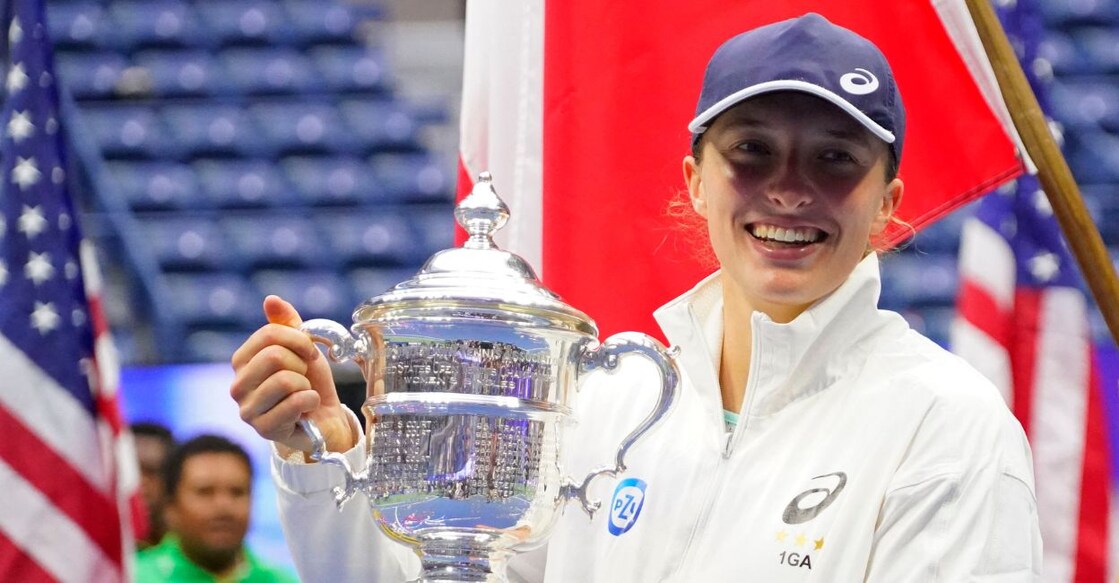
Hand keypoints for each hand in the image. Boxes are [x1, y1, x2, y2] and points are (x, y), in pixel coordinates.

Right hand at [230, 295, 356, 457]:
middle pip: (275, 357)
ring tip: (303, 393)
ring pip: (285, 380)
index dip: (299, 340)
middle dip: (301, 365)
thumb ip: (286, 324)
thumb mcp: (301, 348)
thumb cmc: (309, 381)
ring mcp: (247, 410)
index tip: (310, 352)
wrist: (324, 418)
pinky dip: (311, 401)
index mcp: (242, 360)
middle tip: (304, 377)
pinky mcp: (263, 430)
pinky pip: (295, 403)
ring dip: (306, 385)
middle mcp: (237, 385)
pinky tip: (307, 409)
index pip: (269, 335)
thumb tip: (271, 299)